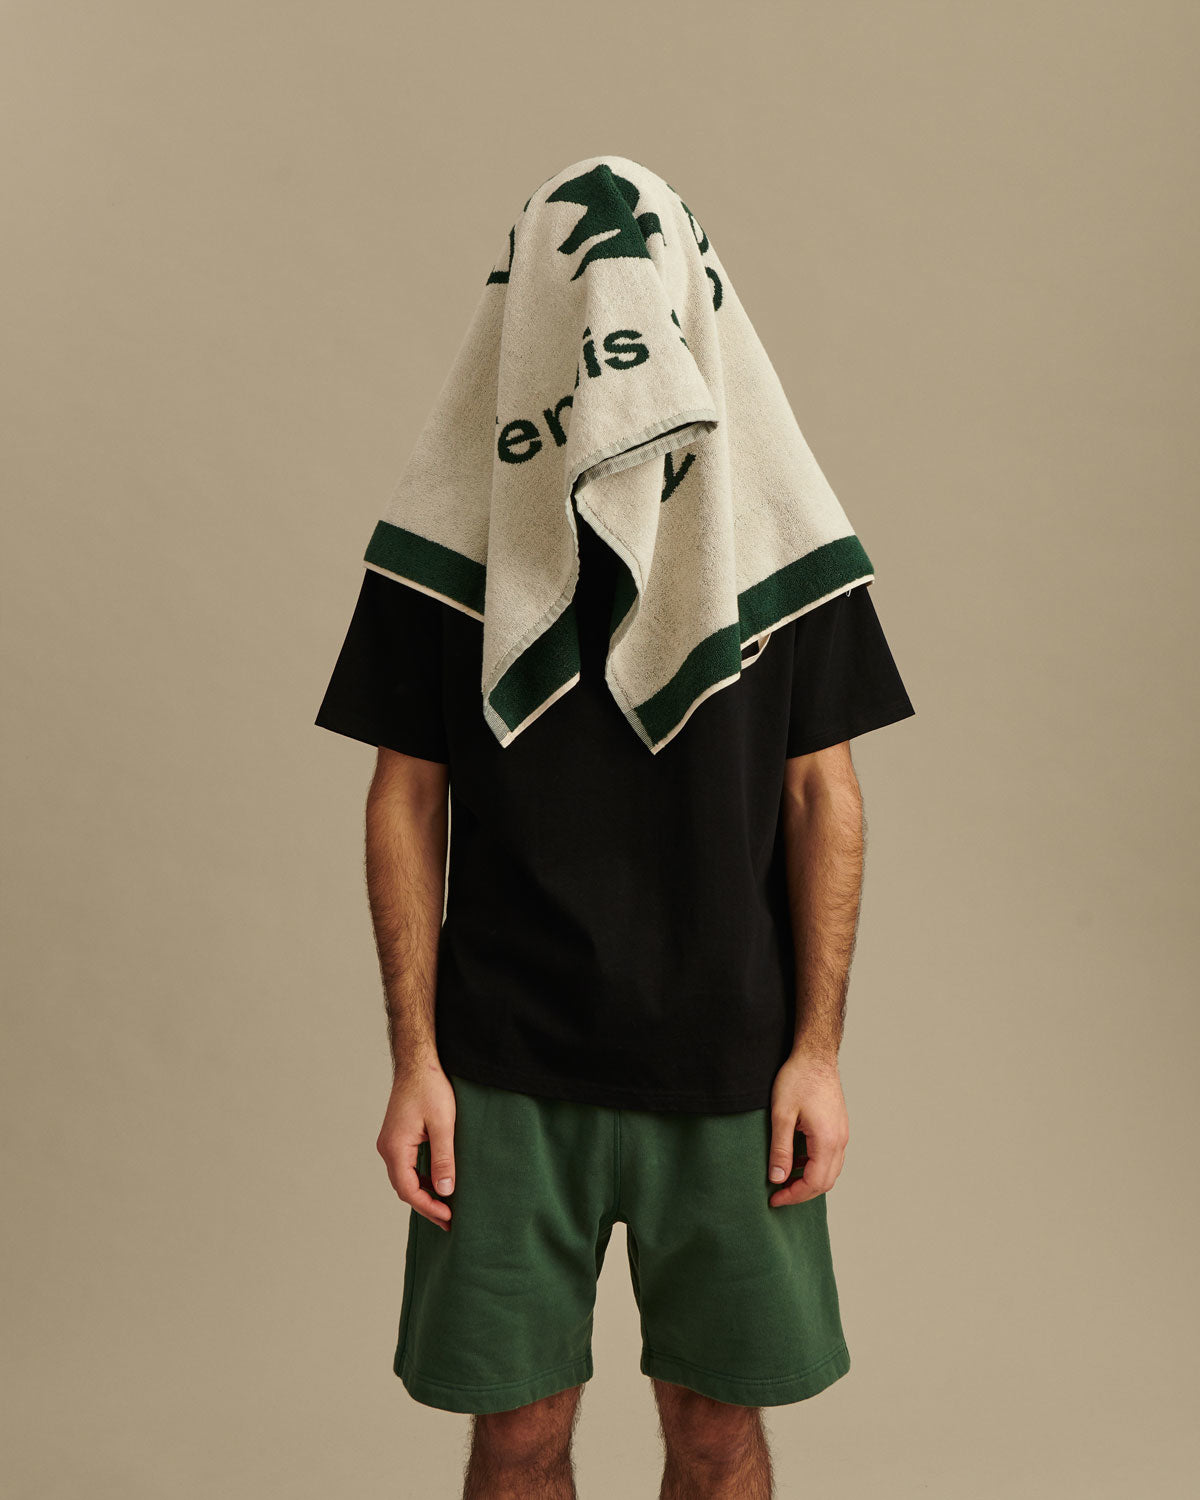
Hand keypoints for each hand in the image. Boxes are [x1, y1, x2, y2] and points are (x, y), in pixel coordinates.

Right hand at [376, 1052, 456, 1229]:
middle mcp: (387, 1148)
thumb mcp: (443, 1125)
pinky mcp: (397, 1137)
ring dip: (424, 1192)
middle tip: (449, 1220)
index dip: (428, 1207)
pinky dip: (421, 1178)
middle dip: (426, 1205)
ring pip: (405, 1178)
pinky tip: (437, 1182)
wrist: (418, 1062)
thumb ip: (443, 1159)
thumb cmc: (431, 1088)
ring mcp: (390, 1143)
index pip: (408, 1190)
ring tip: (445, 1206)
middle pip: (404, 1187)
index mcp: (395, 1148)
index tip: (448, 1218)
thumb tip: (445, 1191)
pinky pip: (407, 1166)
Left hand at [767, 1050, 848, 1207]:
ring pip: (831, 1171)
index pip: (814, 1182)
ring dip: (809, 1180)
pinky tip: (797, 1160)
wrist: (815, 1054)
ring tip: (785, 1178)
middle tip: (778, 1194)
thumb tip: (778, 1178)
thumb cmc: (797, 1079)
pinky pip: (832, 1157)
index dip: (793, 1195)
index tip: (774, 1198)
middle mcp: (840, 1140)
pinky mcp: (839, 1127)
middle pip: (825, 1182)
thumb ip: (780, 1149)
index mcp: (827, 1140)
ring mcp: (842, 1133)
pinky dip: (815, 1166)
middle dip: (801, 1192)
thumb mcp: (781, 1115)